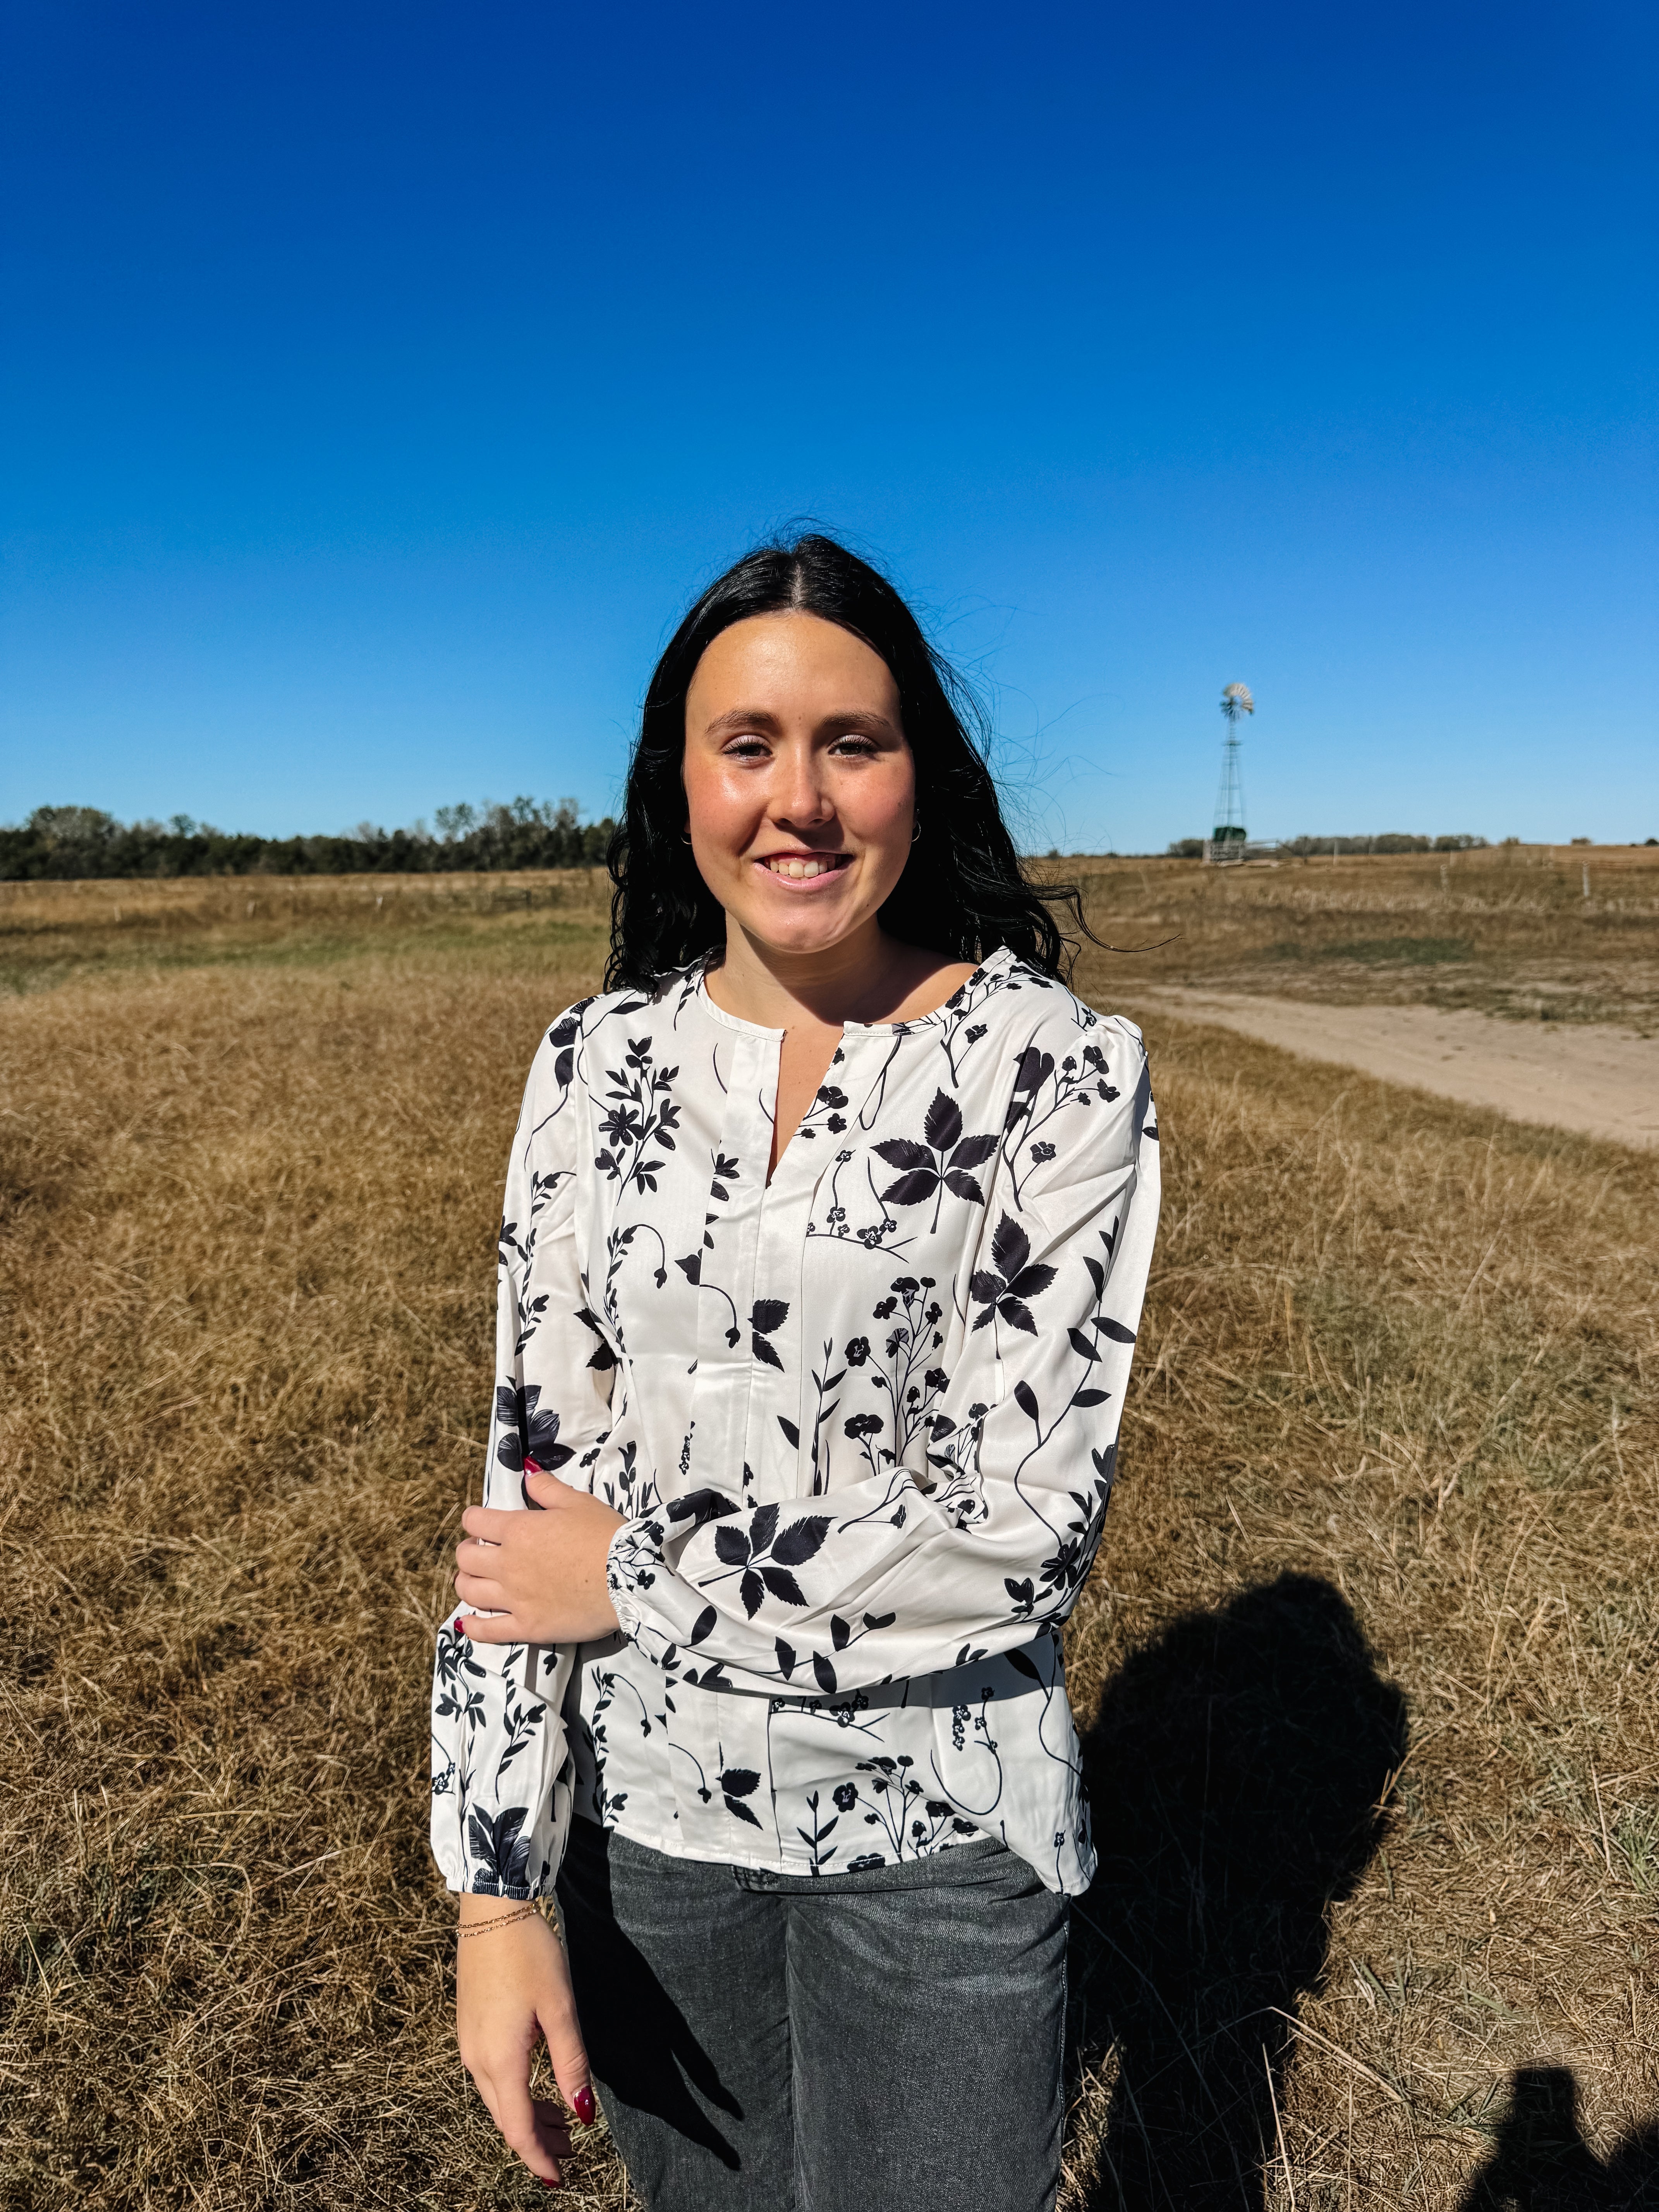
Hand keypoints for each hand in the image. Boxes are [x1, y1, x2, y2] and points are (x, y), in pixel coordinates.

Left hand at [455, 1469, 625, 1645]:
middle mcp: (509, 1564)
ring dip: (466, 1583)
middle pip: (466, 1558)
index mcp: (519, 1530)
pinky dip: (473, 1626)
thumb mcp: (579, 1502)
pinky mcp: (527, 1627)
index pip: (475, 1521)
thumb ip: (548, 1488)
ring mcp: (515, 1598)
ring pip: (469, 1592)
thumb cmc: (605, 1536)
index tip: (479, 1522)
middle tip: (478, 1551)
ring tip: (474, 1581)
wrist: (628, 1579)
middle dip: (467, 1551)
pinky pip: (487, 1631)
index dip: (473, 1520)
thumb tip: (529, 1474)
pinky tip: (470, 1622)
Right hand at [456, 1899, 594, 2185]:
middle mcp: (476, 2059)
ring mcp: (468, 2043)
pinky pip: (491, 2076)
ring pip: (498, 2098)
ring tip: (562, 2122)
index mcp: (499, 2060)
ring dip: (528, 2115)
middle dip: (538, 2141)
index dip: (539, 2158)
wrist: (491, 1908)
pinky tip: (537, 2084)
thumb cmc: (529, 1953)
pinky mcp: (469, 2027)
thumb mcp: (560, 2009)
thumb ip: (571, 2064)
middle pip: (507, 2119)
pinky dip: (515, 2091)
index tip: (560, 2179)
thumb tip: (583, 2114)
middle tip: (572, 2151)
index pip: (519, 2129)